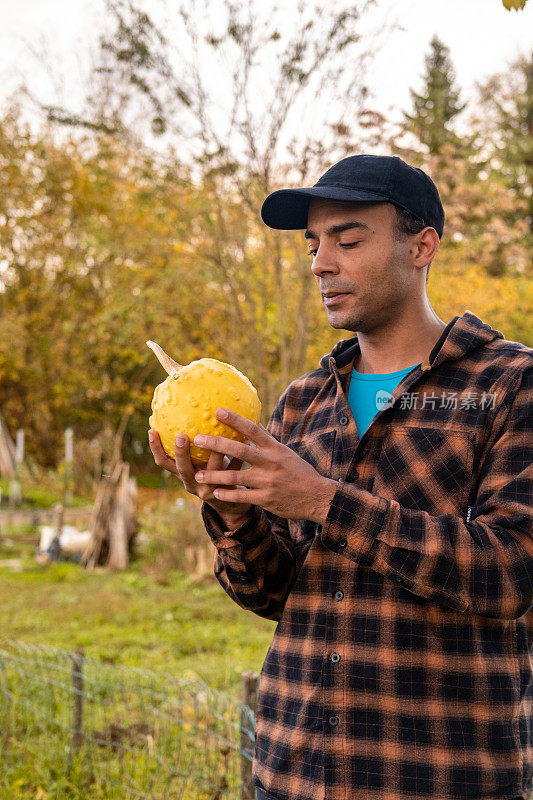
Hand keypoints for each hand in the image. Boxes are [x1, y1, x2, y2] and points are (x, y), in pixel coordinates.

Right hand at [147, 428, 252, 521]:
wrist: (232, 503)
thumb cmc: (215, 472)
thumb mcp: (202, 461)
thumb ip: (197, 444)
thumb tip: (191, 407)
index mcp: (182, 474)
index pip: (163, 462)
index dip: (155, 448)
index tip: (152, 430)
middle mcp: (191, 483)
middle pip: (183, 468)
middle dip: (181, 453)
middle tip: (181, 435)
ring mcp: (208, 490)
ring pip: (211, 472)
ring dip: (215, 453)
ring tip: (222, 436)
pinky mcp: (226, 493)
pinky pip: (233, 472)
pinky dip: (238, 458)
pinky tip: (246, 442)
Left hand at [190, 407, 336, 522]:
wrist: (317, 497)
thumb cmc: (299, 472)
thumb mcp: (285, 452)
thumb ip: (267, 440)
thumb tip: (253, 422)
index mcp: (275, 448)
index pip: (252, 429)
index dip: (235, 419)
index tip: (217, 411)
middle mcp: (270, 462)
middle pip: (240, 450)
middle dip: (216, 444)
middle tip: (198, 439)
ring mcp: (268, 481)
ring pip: (235, 476)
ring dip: (215, 475)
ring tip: (198, 475)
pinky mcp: (267, 499)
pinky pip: (242, 496)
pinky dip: (227, 494)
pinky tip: (215, 493)